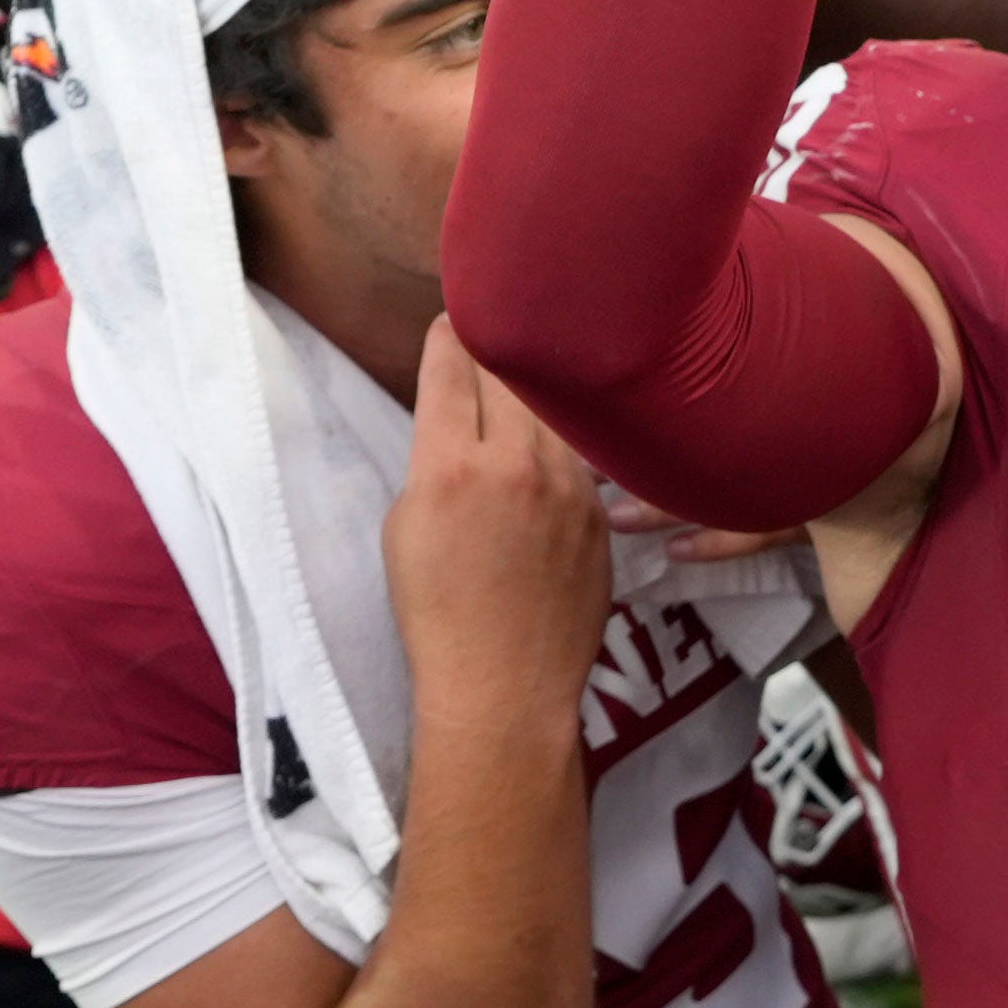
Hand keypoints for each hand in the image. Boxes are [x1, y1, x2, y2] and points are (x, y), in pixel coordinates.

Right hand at [384, 317, 617, 716]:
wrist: (504, 686)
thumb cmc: (435, 614)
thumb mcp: (405, 528)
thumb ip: (433, 462)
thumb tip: (459, 426)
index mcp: (452, 467)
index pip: (452, 372)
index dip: (449, 339)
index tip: (450, 320)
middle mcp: (517, 466)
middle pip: (512, 376)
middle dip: (499, 349)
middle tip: (494, 327)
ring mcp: (570, 489)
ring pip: (557, 410)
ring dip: (542, 387)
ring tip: (536, 365)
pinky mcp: (602, 515)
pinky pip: (585, 455)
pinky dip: (569, 436)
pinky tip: (565, 427)